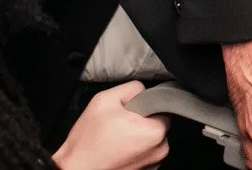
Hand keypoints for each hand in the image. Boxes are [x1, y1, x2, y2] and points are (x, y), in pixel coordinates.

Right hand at [54, 80, 168, 169]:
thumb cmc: (88, 143)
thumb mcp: (105, 101)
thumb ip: (131, 88)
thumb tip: (142, 90)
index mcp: (155, 132)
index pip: (163, 107)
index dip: (144, 105)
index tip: (130, 110)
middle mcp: (159, 150)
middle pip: (157, 124)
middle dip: (141, 120)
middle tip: (119, 124)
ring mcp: (153, 164)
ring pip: (150, 140)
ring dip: (137, 137)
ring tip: (115, 139)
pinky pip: (143, 154)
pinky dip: (133, 150)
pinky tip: (116, 150)